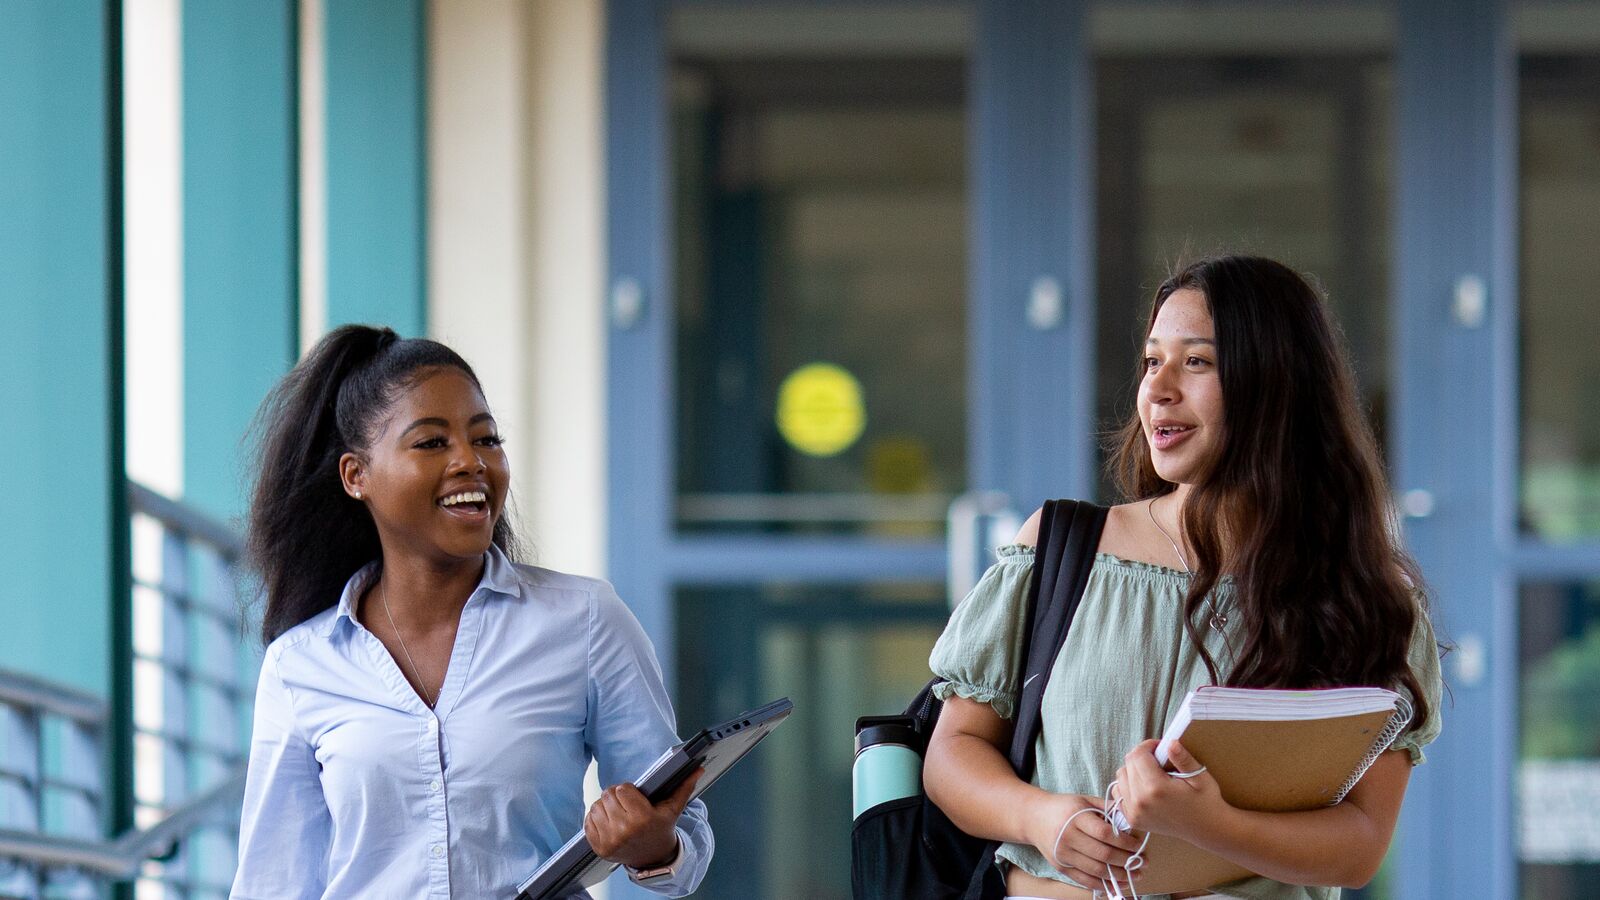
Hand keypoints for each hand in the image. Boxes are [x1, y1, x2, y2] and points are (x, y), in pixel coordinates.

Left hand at [584, 768, 701, 869]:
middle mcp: (625, 831)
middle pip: (607, 796)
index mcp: (642, 819)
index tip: (634, 797)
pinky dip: (596, 820)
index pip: (622, 789)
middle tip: (625, 805)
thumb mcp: (673, 809)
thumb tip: (698, 769)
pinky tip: (609, 823)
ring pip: (596, 807)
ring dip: (604, 808)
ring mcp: (610, 841)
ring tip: (617, 814)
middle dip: (615, 797)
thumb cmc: (661, 829)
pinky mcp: (599, 848)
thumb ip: (684, 787)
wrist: (653, 859)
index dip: (628, 790)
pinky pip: (588, 822)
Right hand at [1027, 790, 1143, 892]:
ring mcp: (1064, 854)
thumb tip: (1131, 816)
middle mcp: (1068, 836)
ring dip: (1118, 876)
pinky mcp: (1061, 866)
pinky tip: (1116, 885)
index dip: (1125, 842)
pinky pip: (1084, 880)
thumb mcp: (1084, 800)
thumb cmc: (1063, 807)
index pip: (1105, 833)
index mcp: (1077, 817)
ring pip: (1095, 870)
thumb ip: (1107, 807)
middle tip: (1142, 864)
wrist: (1034, 818)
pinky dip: (1101, 885)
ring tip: (1134, 876)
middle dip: (1126, 861)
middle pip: (1103, 854)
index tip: (1138, 846)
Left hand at [1114, 740, 1225, 842]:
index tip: (1160, 747)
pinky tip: (1144, 787)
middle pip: (1128, 764)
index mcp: (1157, 789)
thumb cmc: (1206, 802)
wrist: (1206, 830)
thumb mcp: (1200, 777)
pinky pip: (1119, 794)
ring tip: (1152, 774)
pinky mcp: (1132, 820)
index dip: (1149, 746)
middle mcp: (1141, 802)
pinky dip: (1128, 786)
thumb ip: (1183, 759)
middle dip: (1142, 756)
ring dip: (1133, 770)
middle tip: (1159, 760)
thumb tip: (1170, 743)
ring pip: (1120, 777)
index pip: (1138, 755)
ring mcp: (1134, 813)